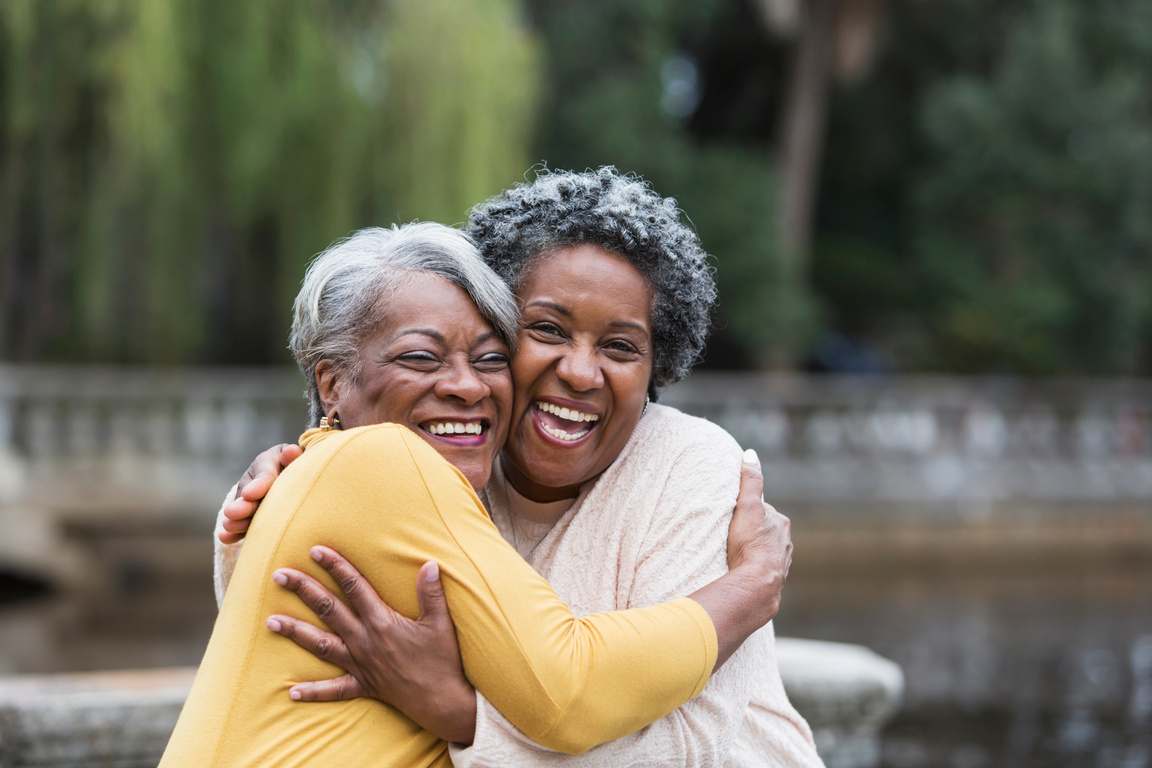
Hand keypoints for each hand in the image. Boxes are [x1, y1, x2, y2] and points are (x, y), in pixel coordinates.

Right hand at [218, 443, 301, 543]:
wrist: (287, 470)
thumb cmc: (294, 462)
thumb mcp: (292, 456)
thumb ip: (292, 456)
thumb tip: (292, 452)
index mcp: (266, 463)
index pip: (264, 475)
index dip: (258, 485)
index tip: (250, 494)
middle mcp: (253, 481)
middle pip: (249, 496)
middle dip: (243, 506)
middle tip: (233, 513)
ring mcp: (249, 499)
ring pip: (243, 511)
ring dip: (237, 520)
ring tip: (229, 527)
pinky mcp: (249, 515)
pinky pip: (242, 523)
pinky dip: (234, 532)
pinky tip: (226, 538)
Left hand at [266, 546, 476, 744]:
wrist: (442, 701)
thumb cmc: (442, 660)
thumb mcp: (440, 623)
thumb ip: (431, 592)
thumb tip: (429, 563)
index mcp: (382, 622)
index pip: (354, 587)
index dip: (335, 566)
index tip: (315, 550)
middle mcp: (364, 641)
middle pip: (328, 610)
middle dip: (303, 590)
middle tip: (279, 575)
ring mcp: (360, 664)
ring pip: (320, 645)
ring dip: (295, 632)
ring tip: (270, 621)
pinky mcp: (363, 685)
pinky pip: (334, 690)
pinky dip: (313, 692)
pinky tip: (292, 691)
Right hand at [726, 449, 791, 615]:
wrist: (757, 583)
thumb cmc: (750, 542)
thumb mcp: (747, 506)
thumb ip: (750, 480)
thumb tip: (750, 454)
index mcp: (781, 524)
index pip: (764, 511)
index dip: (748, 511)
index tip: (734, 515)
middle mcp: (786, 543)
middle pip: (766, 531)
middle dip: (753, 531)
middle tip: (732, 535)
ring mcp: (782, 563)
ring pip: (767, 551)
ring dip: (755, 551)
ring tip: (737, 555)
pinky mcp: (775, 580)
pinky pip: (764, 570)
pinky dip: (756, 569)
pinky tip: (745, 572)